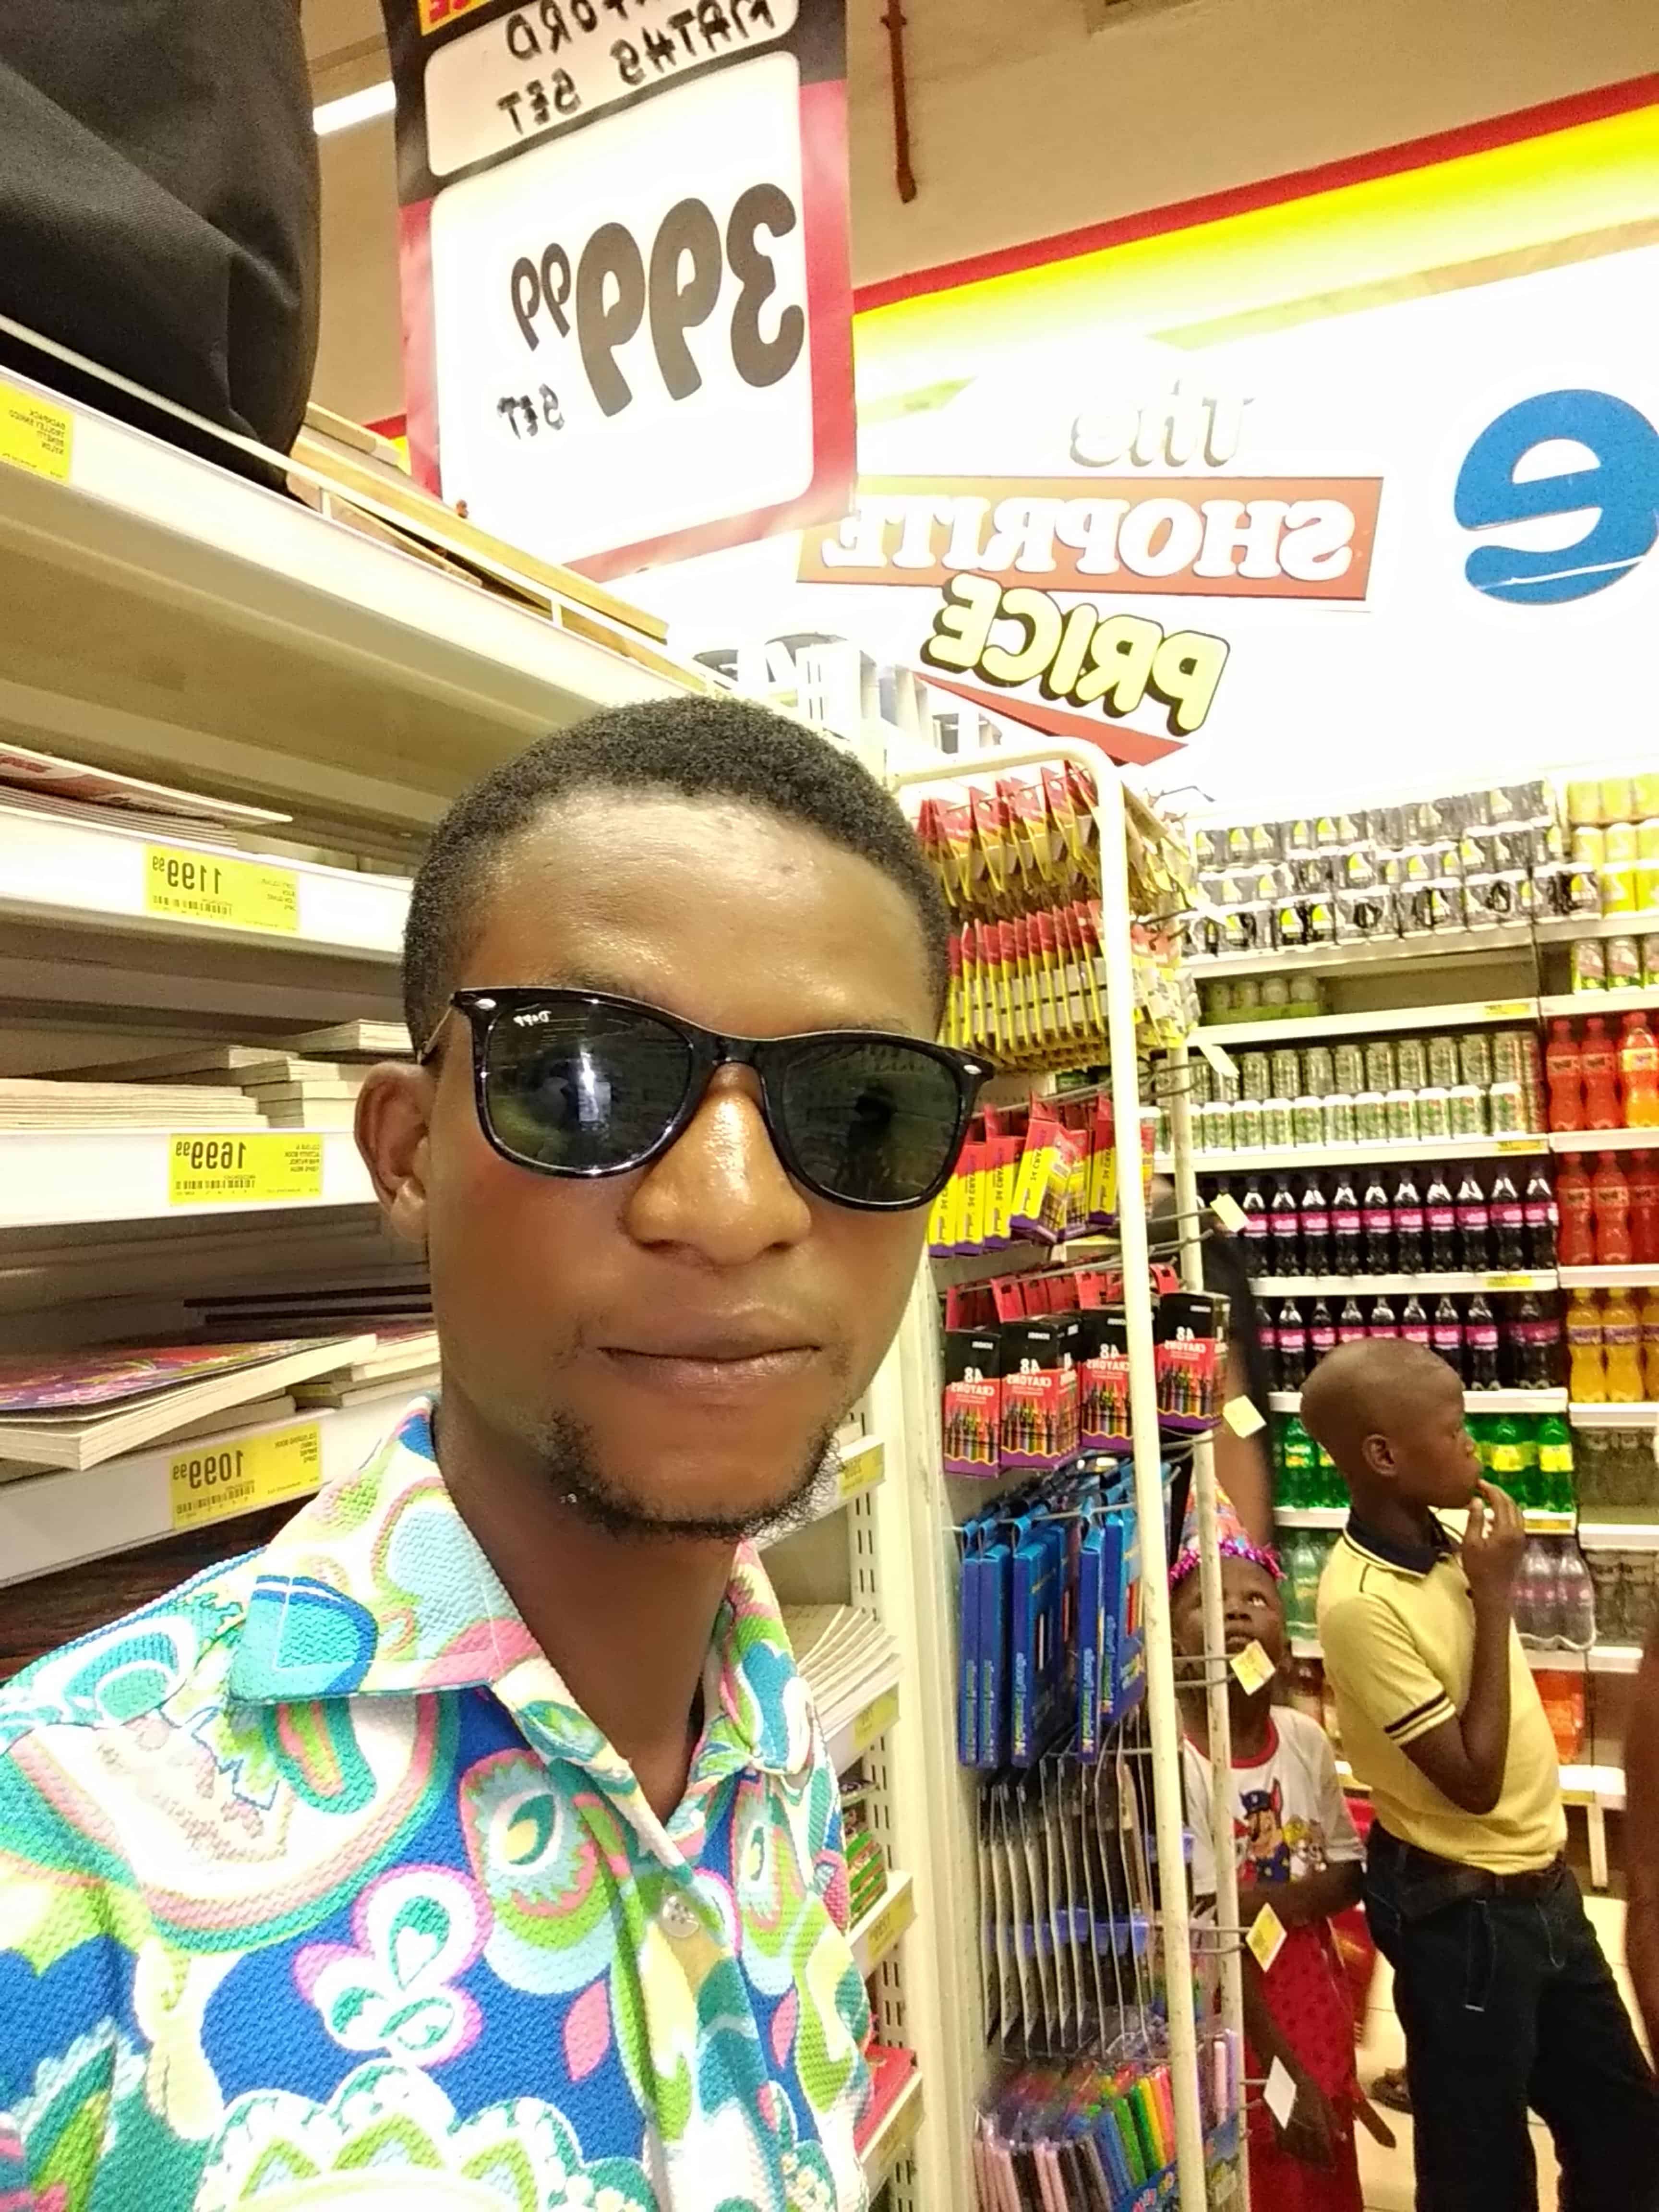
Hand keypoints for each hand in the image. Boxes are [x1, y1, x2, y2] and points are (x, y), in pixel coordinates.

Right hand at [1278, 2069, 1337, 2168]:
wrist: (1284, 2074)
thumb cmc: (1307, 2085)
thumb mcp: (1324, 2100)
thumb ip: (1333, 2120)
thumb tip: (1342, 2137)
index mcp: (1316, 2121)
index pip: (1324, 2146)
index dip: (1328, 2159)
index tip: (1332, 2168)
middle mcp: (1303, 2127)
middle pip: (1311, 2152)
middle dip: (1318, 2162)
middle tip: (1323, 2168)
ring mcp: (1289, 2126)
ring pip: (1296, 2150)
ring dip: (1304, 2159)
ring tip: (1310, 2163)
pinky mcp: (1276, 2124)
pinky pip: (1282, 2144)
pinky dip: (1289, 2151)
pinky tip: (1293, 2152)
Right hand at [1461, 1479, 1525, 1609]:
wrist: (1494, 1593)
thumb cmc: (1479, 1569)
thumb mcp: (1470, 1543)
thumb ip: (1475, 1519)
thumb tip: (1477, 1500)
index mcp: (1506, 1529)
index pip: (1501, 1501)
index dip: (1490, 1489)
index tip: (1477, 1482)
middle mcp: (1518, 1531)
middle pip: (1511, 1504)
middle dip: (1498, 1493)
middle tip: (1482, 1487)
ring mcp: (1520, 1539)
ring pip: (1515, 1513)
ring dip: (1503, 1503)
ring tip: (1486, 1499)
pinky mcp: (1519, 1545)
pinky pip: (1515, 1523)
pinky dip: (1505, 1514)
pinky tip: (1491, 1518)